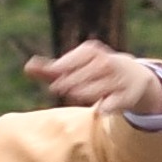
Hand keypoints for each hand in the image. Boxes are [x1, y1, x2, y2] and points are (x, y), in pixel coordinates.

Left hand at [25, 41, 161, 125]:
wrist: (133, 75)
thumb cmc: (96, 70)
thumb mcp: (75, 65)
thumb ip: (51, 69)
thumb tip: (28, 67)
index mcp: (90, 51)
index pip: (66, 64)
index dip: (58, 75)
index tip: (55, 82)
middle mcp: (105, 62)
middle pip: (76, 79)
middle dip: (68, 86)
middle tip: (65, 90)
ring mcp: (117, 79)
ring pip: (91, 92)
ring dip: (82, 95)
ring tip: (80, 94)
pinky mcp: (126, 96)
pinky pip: (111, 104)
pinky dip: (105, 107)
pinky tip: (100, 109)